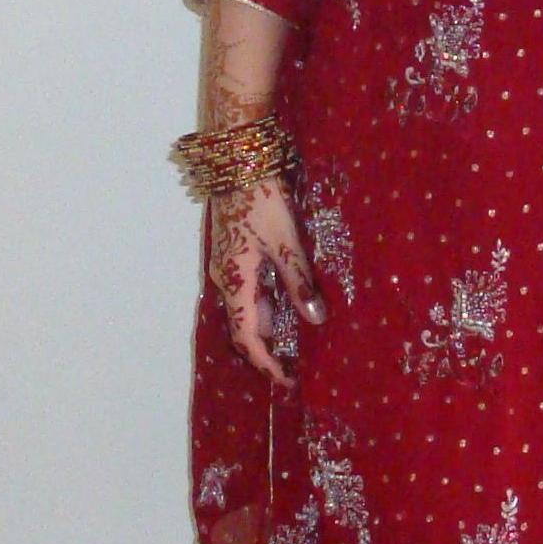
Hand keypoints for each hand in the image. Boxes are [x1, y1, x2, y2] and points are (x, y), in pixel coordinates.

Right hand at [212, 177, 323, 388]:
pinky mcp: (234, 255)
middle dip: (269, 350)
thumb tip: (315, 318)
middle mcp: (227, 280)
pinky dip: (267, 304)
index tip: (288, 380)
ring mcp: (229, 267)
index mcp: (237, 282)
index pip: (247, 338)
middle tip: (298, 365)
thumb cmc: (261, 200)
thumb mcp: (287, 242)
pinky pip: (249, 291)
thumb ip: (300, 281)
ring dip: (269, 327)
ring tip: (299, 340)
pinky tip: (290, 302)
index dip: (267, 363)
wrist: (238, 163)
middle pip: (245, 328)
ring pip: (247, 308)